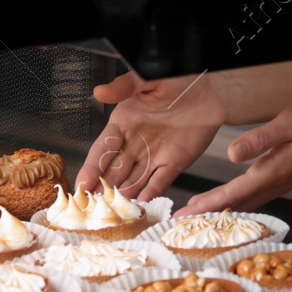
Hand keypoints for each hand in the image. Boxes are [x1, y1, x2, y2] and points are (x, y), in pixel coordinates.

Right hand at [76, 71, 227, 201]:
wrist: (210, 88)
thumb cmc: (177, 78)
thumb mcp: (148, 78)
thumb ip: (125, 87)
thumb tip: (99, 92)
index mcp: (123, 123)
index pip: (102, 149)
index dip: (91, 168)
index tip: (81, 185)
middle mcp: (135, 143)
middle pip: (114, 170)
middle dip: (102, 189)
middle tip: (92, 208)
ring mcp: (154, 155)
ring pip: (133, 180)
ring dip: (123, 195)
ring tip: (112, 213)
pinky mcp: (175, 162)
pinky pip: (159, 182)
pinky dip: (151, 194)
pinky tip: (141, 206)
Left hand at [180, 96, 291, 214]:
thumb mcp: (290, 122)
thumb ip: (261, 139)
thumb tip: (232, 155)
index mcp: (274, 171)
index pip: (234, 193)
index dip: (208, 205)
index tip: (185, 214)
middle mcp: (276, 183)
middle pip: (236, 205)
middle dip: (208, 215)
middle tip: (181, 223)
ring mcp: (282, 183)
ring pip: (246, 204)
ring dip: (221, 211)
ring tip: (197, 215)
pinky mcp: (285, 179)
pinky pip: (255, 197)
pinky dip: (237, 203)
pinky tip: (229, 202)